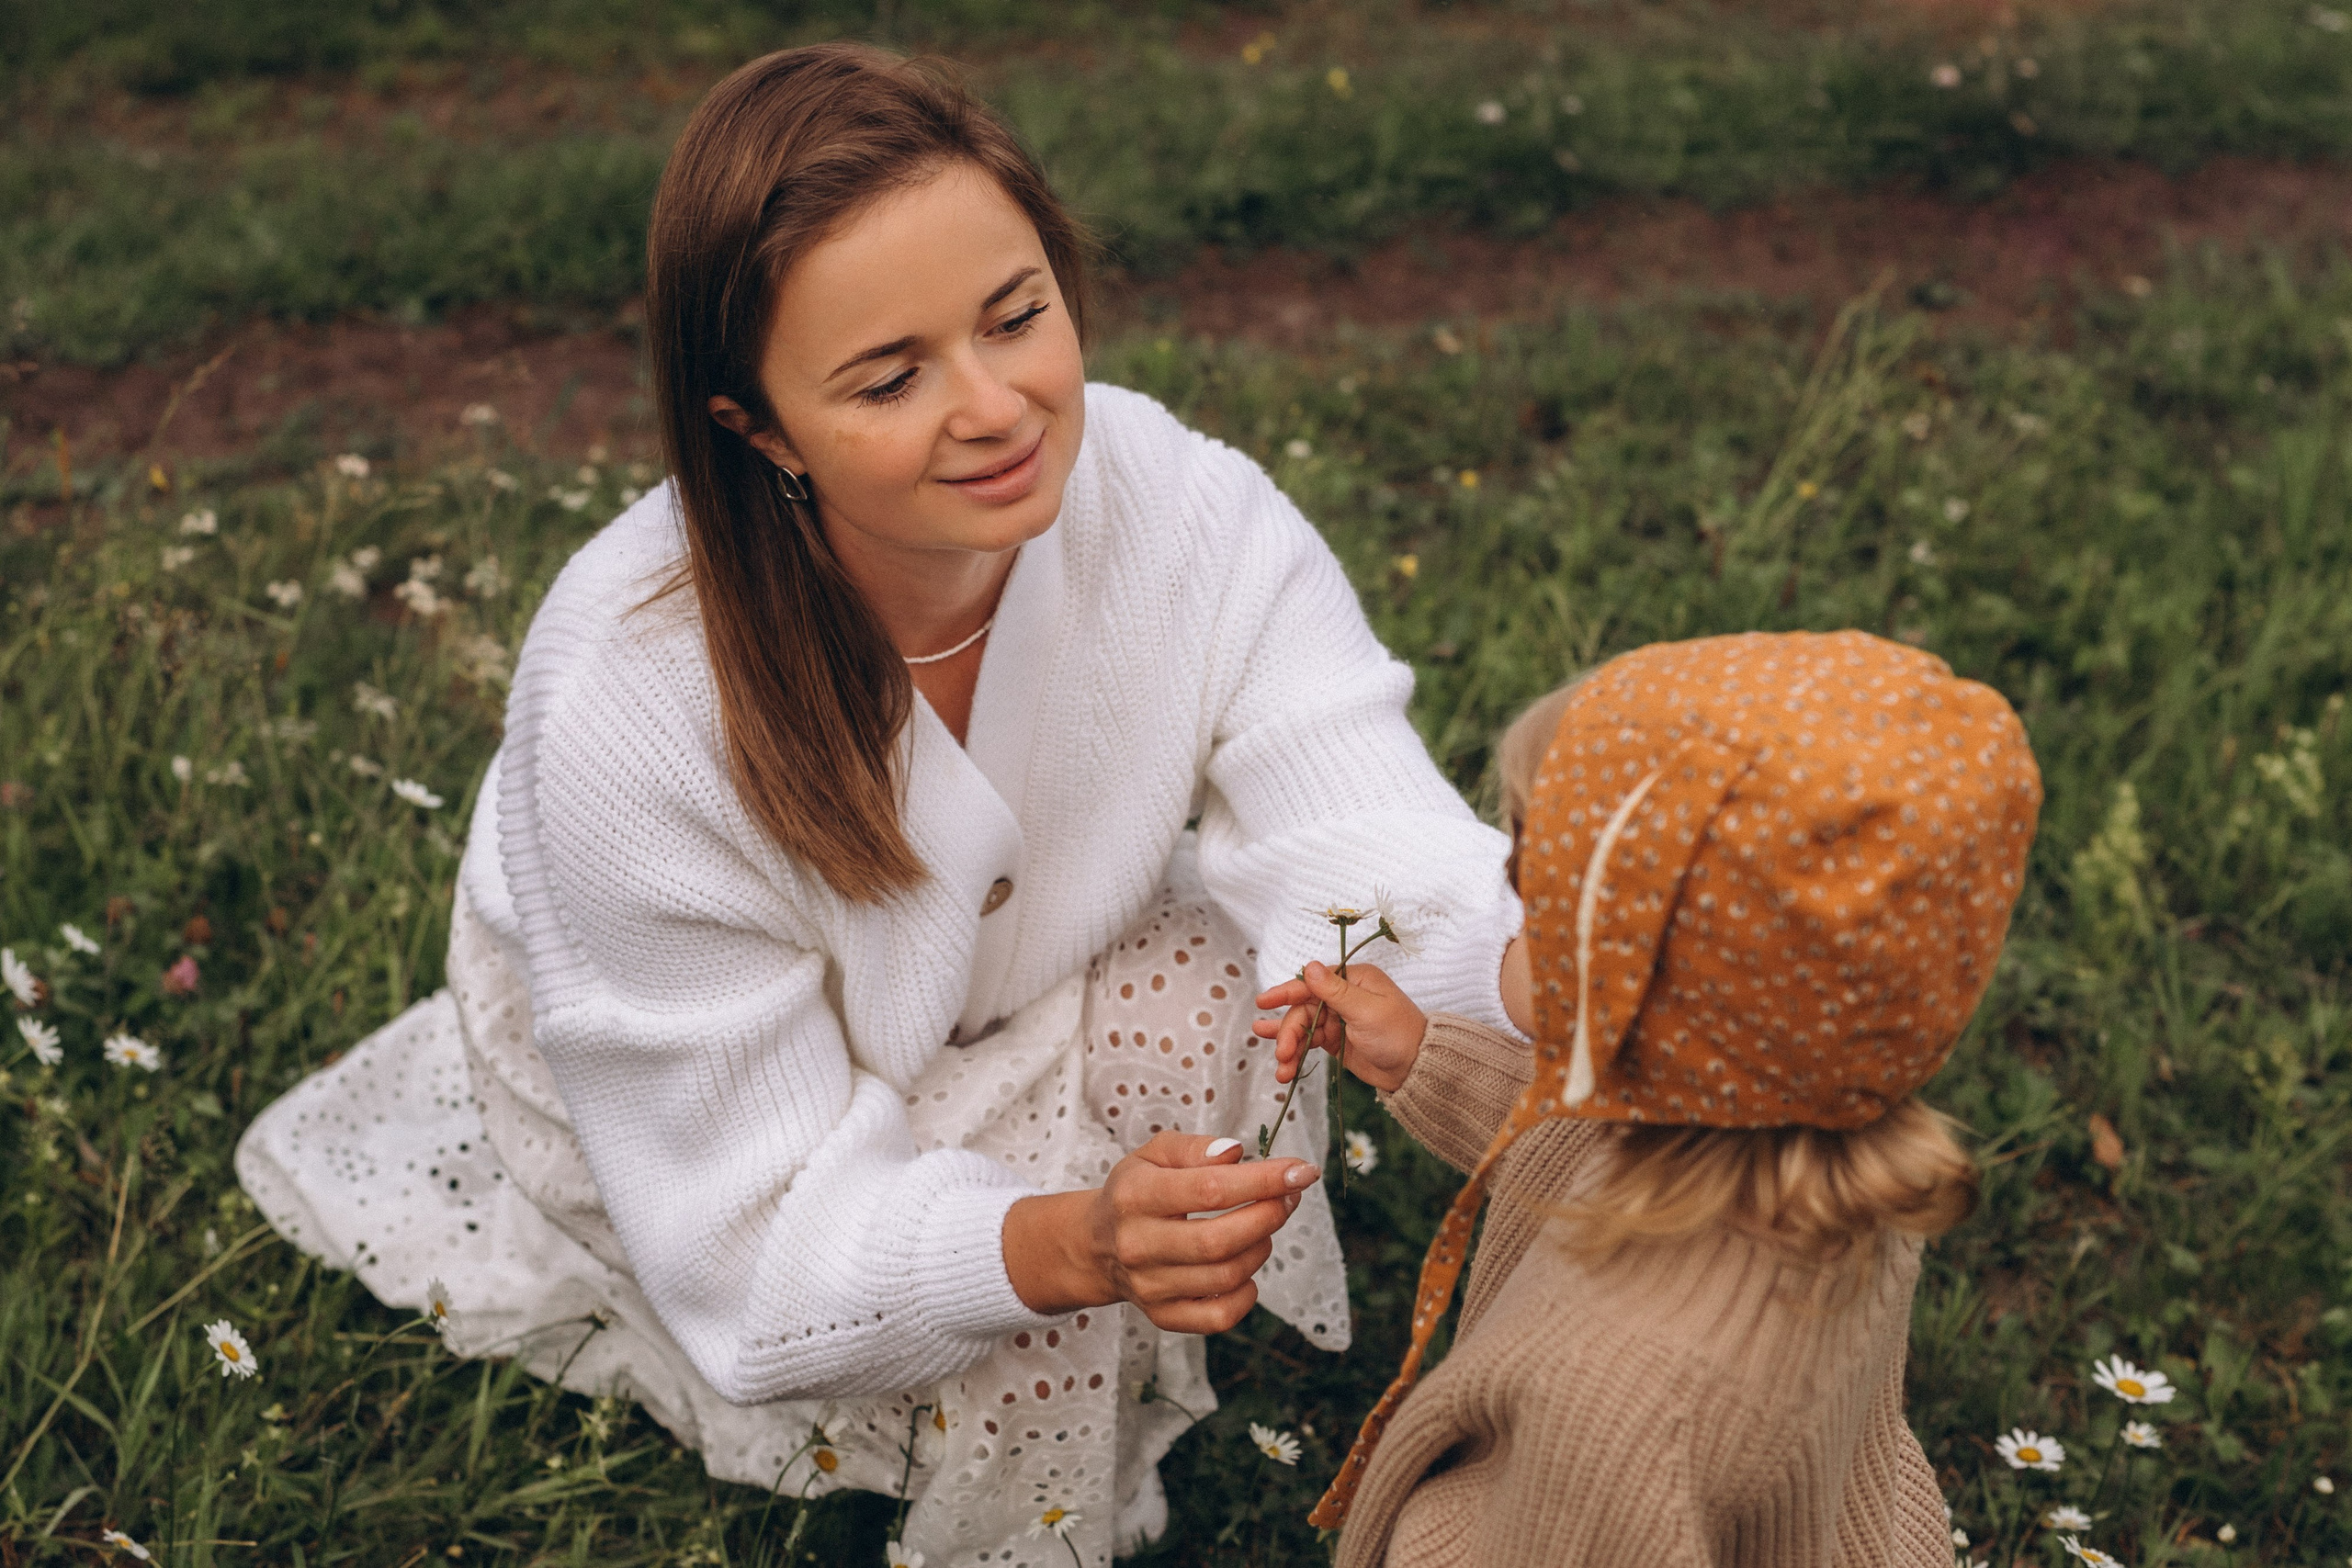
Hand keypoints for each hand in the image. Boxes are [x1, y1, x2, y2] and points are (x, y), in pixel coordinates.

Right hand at [1000, 1133, 1318, 1333]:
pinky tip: (1246, 1269)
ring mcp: (1149, 1286)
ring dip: (1260, 1248)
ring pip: (1225, 1277)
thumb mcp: (1155, 1154)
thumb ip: (1195, 1148)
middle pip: (1219, 1240)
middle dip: (1269, 1216)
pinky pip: (1218, 1317)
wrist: (1096, 1245)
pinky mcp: (1162, 1316)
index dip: (1264, 1181)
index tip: (1302, 1171)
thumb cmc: (1137, 1191)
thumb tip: (1236, 1153)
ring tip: (1263, 1226)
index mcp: (1136, 1196)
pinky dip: (1246, 1295)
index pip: (1210, 1189)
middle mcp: (1138, 1245)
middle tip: (1288, 1198)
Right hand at [1251, 961, 1426, 1094]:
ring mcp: (1337, 1019)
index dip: (1286, 991)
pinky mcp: (1335, 1041)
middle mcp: (1342, 996)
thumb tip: (1310, 966)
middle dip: (1290, 1031)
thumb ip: (1335, 991)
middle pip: (1303, 1009)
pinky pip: (1309, 1043)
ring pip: (1303, 1027)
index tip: (1264, 1002)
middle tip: (1282, 1052)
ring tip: (1281, 1066)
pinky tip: (1284, 1067)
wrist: (1416, 1069)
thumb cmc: (1399, 1033)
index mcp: (1353, 980)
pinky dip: (1296, 1054)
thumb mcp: (1367, 1010)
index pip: (1312, 982)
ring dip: (1289, 1046)